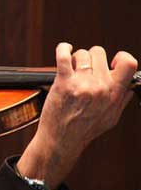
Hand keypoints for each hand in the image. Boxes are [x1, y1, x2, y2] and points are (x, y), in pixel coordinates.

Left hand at [17, 43, 137, 188]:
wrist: (61, 140)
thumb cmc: (84, 130)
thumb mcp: (112, 117)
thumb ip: (122, 99)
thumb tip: (129, 85)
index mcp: (114, 93)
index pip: (129, 63)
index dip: (121, 57)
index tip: (112, 62)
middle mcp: (100, 87)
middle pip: (100, 53)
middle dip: (92, 58)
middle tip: (85, 68)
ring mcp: (82, 84)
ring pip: (82, 54)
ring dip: (76, 58)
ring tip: (72, 69)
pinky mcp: (63, 83)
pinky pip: (63, 56)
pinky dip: (63, 48)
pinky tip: (64, 50)